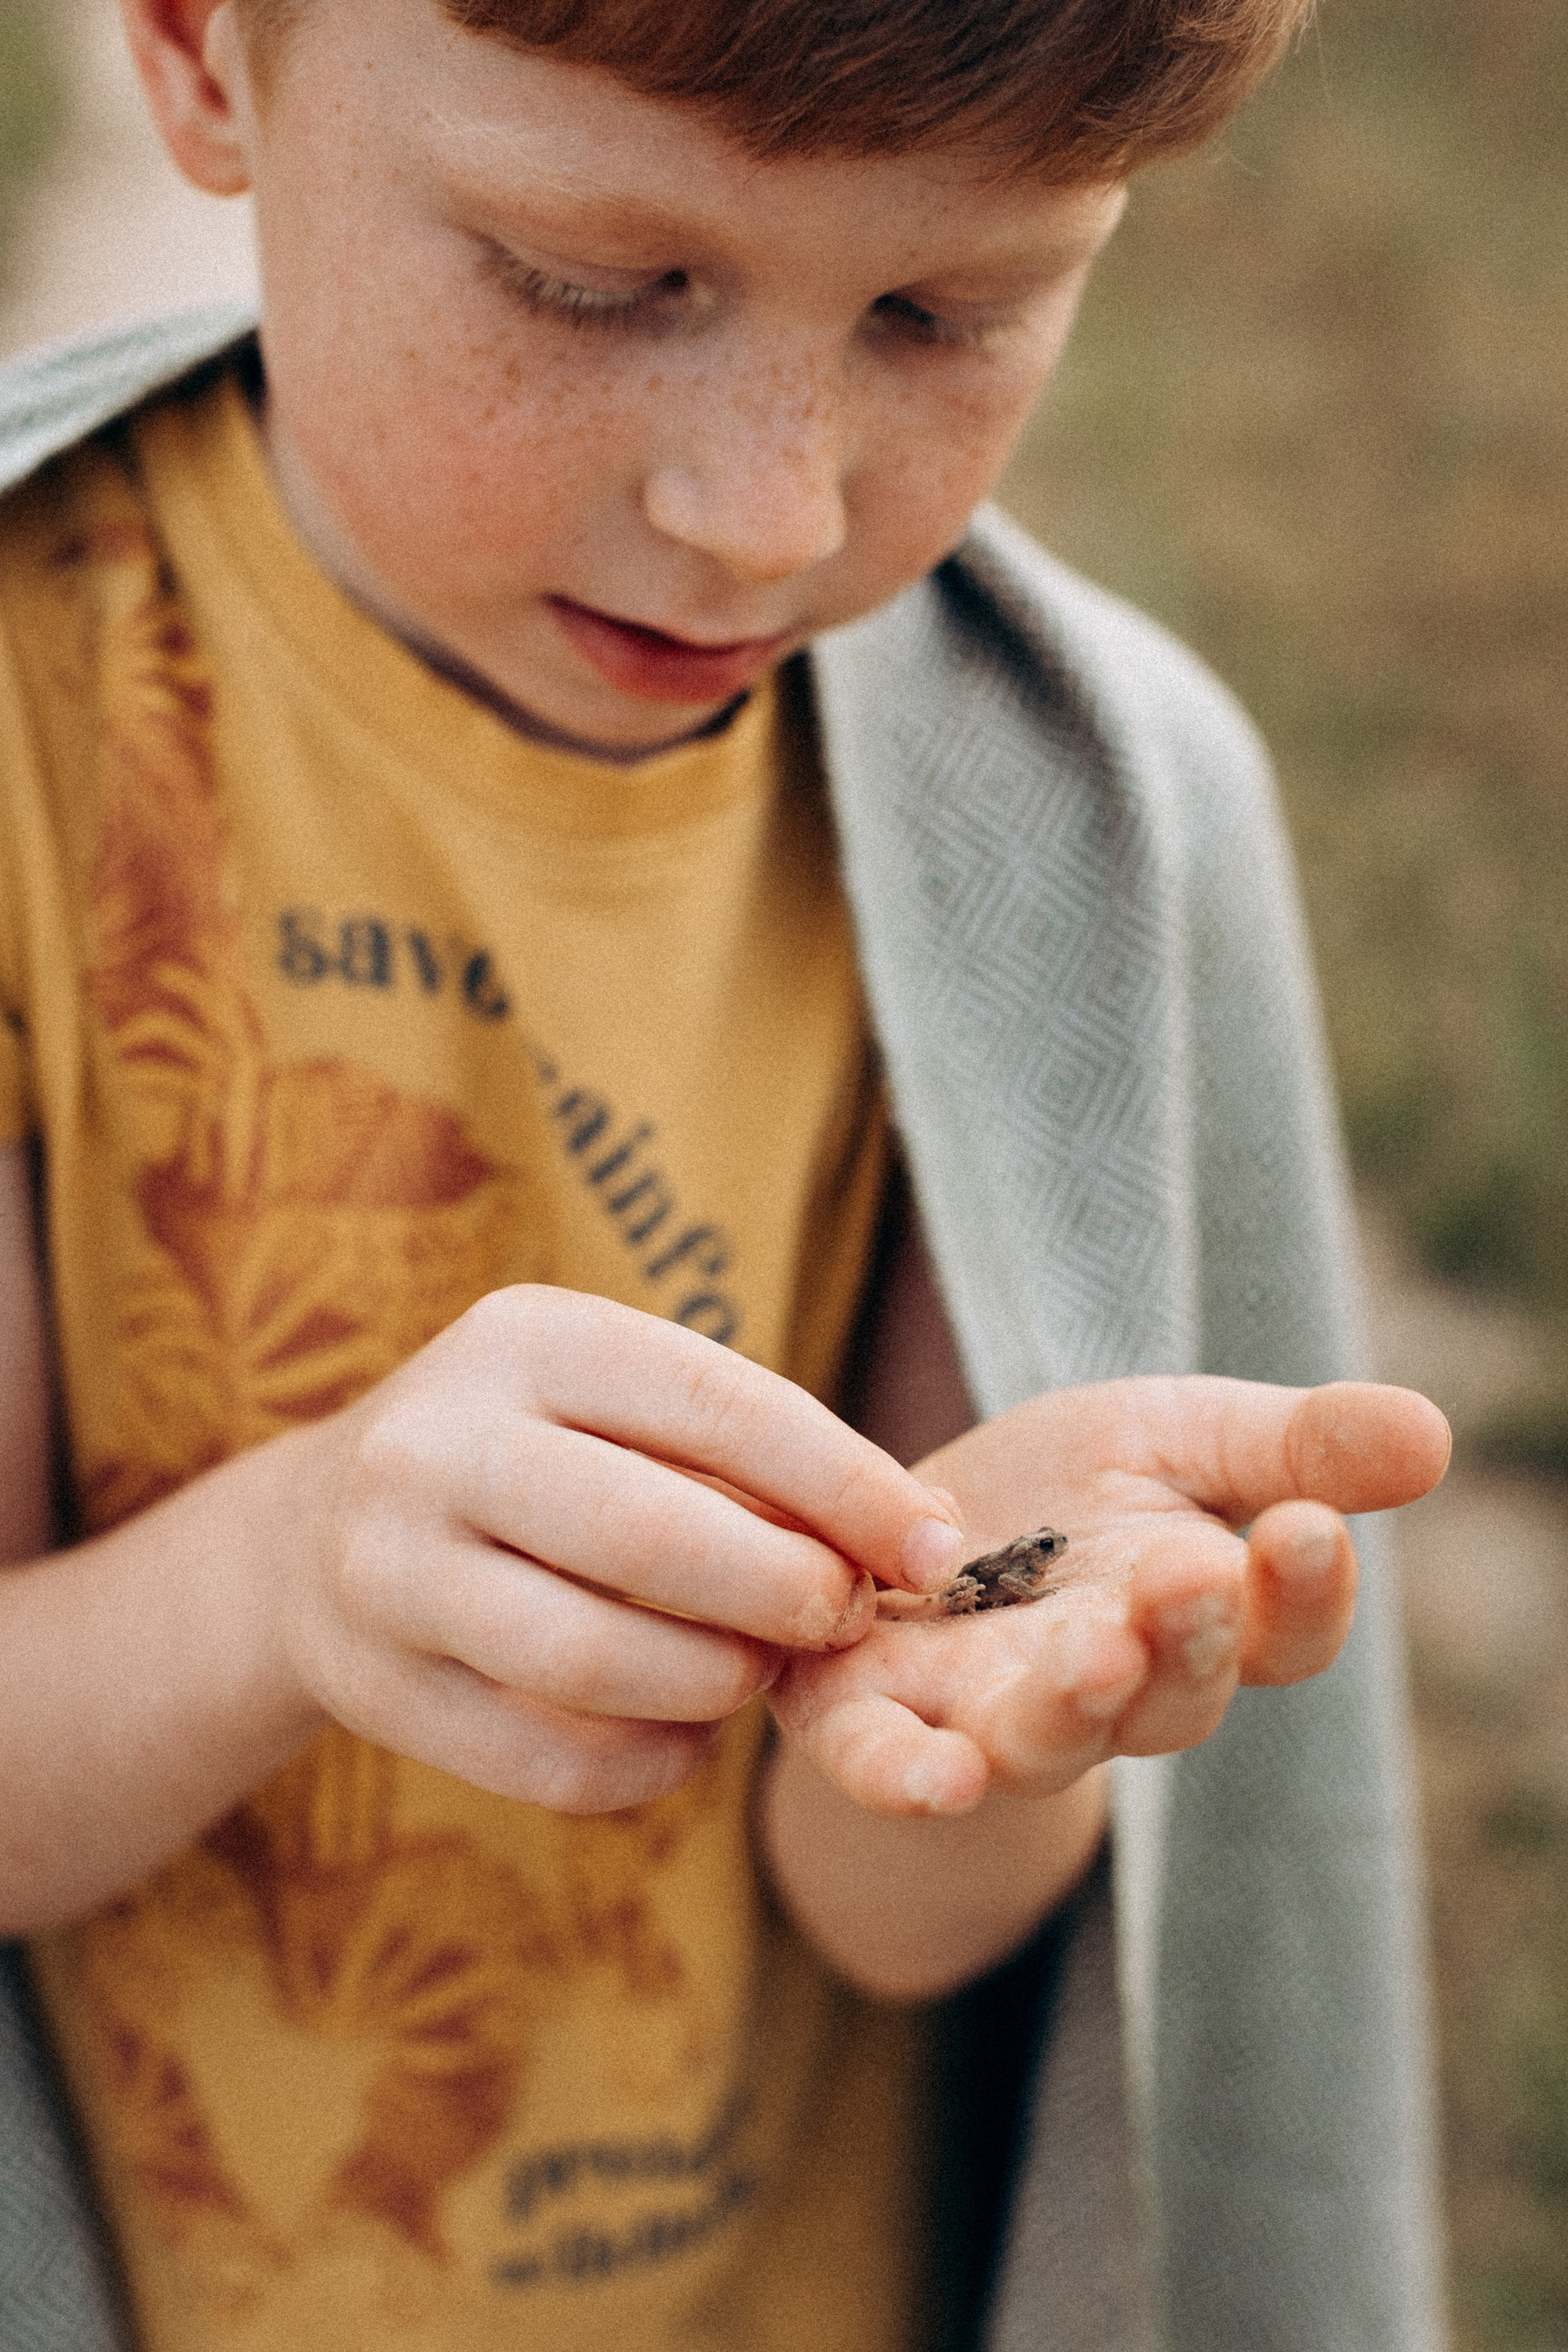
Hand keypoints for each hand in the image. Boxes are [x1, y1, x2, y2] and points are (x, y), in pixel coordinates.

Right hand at [278, 1286, 966, 1812]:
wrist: (310, 1535)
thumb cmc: (524, 1454)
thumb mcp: (607, 1398)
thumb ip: (740, 1450)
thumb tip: (915, 1534)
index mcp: (524, 1337)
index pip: (720, 1402)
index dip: (846, 1484)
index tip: (935, 1548)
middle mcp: (438, 1441)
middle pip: (656, 1538)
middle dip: (785, 1592)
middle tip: (844, 1621)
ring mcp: (386, 1568)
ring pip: (593, 1661)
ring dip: (715, 1685)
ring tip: (754, 1675)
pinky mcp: (371, 1687)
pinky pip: (544, 1760)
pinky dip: (646, 1766)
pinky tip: (685, 1741)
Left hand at [769, 1377, 1449, 1814]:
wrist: (895, 1529)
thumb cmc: (1064, 1490)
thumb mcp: (1179, 1436)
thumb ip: (1291, 1446)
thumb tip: (1431, 1432)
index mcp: (1196, 1621)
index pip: (1280, 1635)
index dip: (1301, 1594)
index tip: (1307, 1526)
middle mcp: (1105, 1692)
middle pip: (1171, 1698)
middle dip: (1187, 1640)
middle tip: (1195, 1575)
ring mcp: (987, 1717)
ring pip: (1044, 1739)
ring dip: (1074, 1705)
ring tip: (1099, 1652)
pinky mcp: (868, 1716)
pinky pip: (887, 1766)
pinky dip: (909, 1778)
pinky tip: (937, 1774)